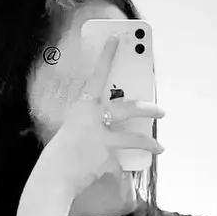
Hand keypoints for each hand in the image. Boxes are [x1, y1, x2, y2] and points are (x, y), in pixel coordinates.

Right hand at [38, 34, 164, 198]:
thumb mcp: (73, 131)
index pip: (97, 75)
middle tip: (161, 110)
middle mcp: (94, 118)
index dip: (106, 56)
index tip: (115, 38)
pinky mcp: (107, 159)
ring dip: (150, 143)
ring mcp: (102, 139)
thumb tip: (107, 127)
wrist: (55, 177)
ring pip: (134, 139)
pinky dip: (121, 170)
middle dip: (148, 108)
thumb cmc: (59, 154)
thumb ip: (90, 125)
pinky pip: (119, 164)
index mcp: (83, 106)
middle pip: (128, 108)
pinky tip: (124, 174)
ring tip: (161, 148)